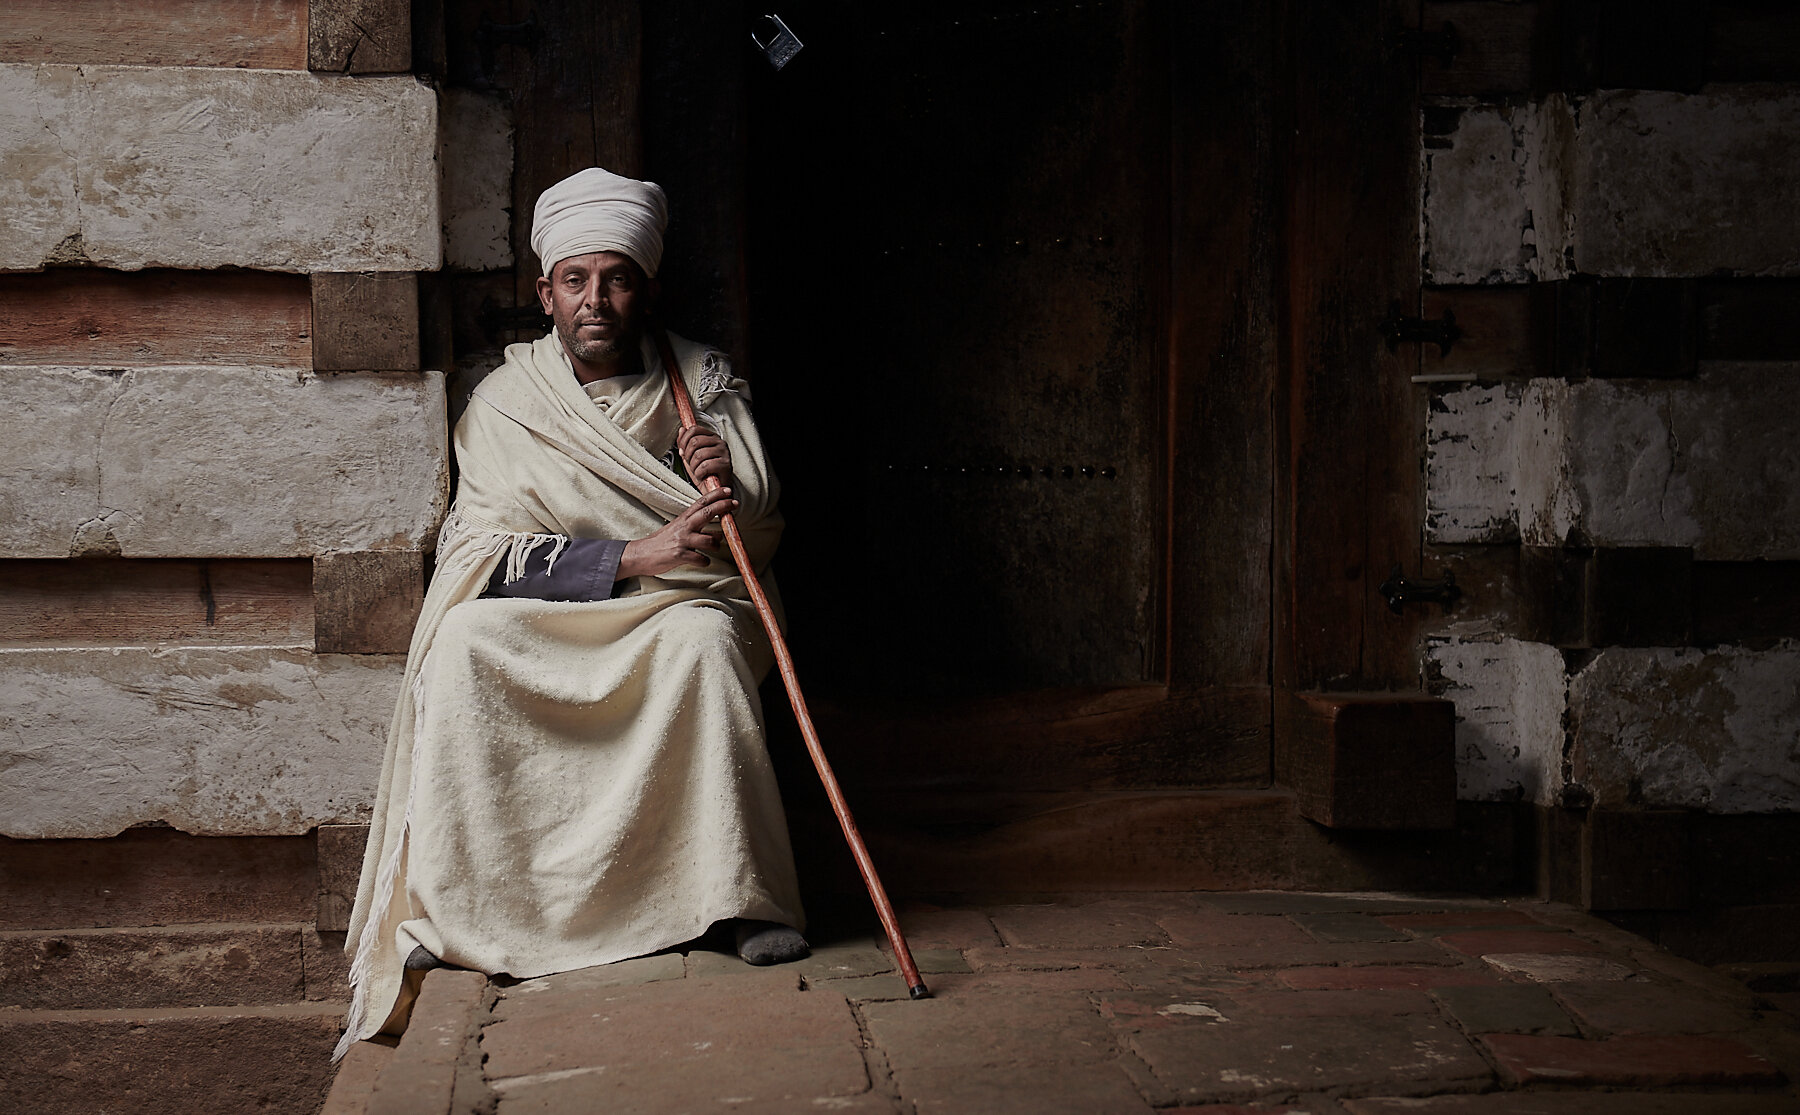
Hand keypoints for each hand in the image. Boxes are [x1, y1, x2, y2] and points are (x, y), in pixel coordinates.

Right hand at [618, 487, 737, 577]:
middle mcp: (684, 527)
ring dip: (716, 545)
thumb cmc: (662, 543)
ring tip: (713, 548)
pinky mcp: (679, 555)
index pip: (701, 503)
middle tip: (734, 503)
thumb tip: (718, 532)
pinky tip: (702, 562)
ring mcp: (682, 541)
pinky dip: (704, 562)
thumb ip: (697, 528)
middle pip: (707, 513)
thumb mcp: (678, 529)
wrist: (641, 555)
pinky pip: (701, 559)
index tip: (727, 490)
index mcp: (684, 519)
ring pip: (709, 540)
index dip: (715, 495)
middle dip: (722, 507)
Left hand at [677, 424, 734, 489]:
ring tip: (698, 472)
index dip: (683, 441)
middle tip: (692, 465)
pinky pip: (705, 466)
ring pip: (699, 454)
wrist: (715, 490)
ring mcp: (724, 453)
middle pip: (695, 442)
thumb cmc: (705, 474)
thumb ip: (686, 443)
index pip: (694, 430)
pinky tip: (703, 476)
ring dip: (694, 467)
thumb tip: (681, 429)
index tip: (683, 452)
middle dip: (688, 456)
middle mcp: (720, 442)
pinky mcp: (726, 464)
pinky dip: (699, 473)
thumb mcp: (691, 457)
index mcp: (712, 437)